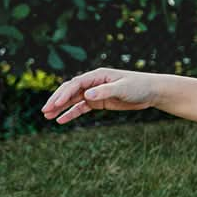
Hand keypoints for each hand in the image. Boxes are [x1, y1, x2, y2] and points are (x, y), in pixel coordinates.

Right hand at [42, 68, 159, 124]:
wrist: (151, 92)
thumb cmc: (139, 86)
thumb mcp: (123, 88)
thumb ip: (105, 91)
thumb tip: (86, 95)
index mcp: (98, 75)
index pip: (75, 84)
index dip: (63, 94)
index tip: (54, 104)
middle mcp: (94, 83)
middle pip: (70, 90)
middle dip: (57, 100)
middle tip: (45, 111)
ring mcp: (95, 92)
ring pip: (73, 100)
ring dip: (60, 107)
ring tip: (47, 116)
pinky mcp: (99, 102)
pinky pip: (81, 108)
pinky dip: (71, 113)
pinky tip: (61, 120)